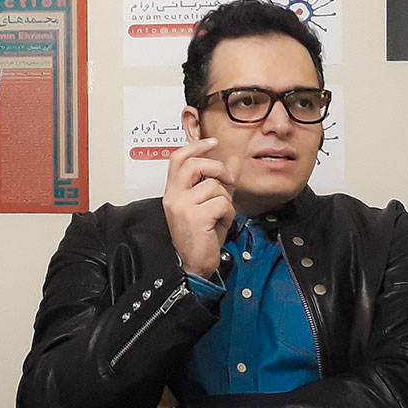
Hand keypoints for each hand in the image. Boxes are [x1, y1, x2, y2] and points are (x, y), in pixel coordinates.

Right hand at [163, 138, 236, 277]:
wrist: (195, 265)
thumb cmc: (201, 236)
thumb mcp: (210, 204)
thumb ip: (220, 182)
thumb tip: (233, 161)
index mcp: (174, 191)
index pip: (178, 158)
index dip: (196, 146)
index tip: (213, 142)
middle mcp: (174, 196)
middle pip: (195, 164)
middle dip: (217, 169)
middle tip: (226, 181)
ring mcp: (183, 206)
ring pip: (214, 187)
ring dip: (225, 201)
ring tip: (220, 216)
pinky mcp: (195, 217)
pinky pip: (222, 204)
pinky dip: (228, 215)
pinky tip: (220, 225)